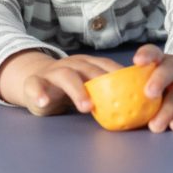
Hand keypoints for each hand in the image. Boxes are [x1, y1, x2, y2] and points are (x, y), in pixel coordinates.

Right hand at [0, 51, 123, 115]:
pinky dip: (39, 92)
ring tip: (86, 106)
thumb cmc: (68, 87)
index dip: (120, 73)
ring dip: (77, 90)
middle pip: (88, 70)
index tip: (135, 87)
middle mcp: (71, 65)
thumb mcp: (87, 87)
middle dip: (101, 84)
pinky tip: (43, 101)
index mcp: (87, 64)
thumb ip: (107, 94)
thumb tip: (138, 108)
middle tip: (113, 101)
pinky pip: (35, 85)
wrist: (34, 82)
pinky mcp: (34, 82)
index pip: (106, 66)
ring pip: (65, 76)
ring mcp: (52, 72)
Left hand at [133, 44, 172, 132]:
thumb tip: (107, 109)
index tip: (136, 62)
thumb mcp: (155, 82)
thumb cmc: (168, 87)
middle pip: (169, 68)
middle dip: (159, 80)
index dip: (146, 55)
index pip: (153, 52)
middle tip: (148, 94)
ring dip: (169, 108)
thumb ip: (137, 90)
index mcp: (162, 60)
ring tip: (156, 125)